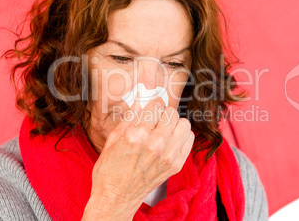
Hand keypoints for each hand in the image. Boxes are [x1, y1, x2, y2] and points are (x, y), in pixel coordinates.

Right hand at [82, 93, 194, 219]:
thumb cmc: (109, 171)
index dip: (151, 105)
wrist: (116, 199)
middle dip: (162, 114)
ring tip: (163, 130)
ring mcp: (168, 156)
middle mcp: (156, 144)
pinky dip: (181, 136)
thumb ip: (128, 117)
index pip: (156, 105)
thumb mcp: (112, 140)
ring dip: (174, 124)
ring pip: (184, 124)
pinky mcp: (176, 165)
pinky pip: (189, 139)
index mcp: (137, 136)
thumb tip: (139, 99)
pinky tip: (170, 140)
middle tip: (154, 121)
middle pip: (171, 112)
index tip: (148, 110)